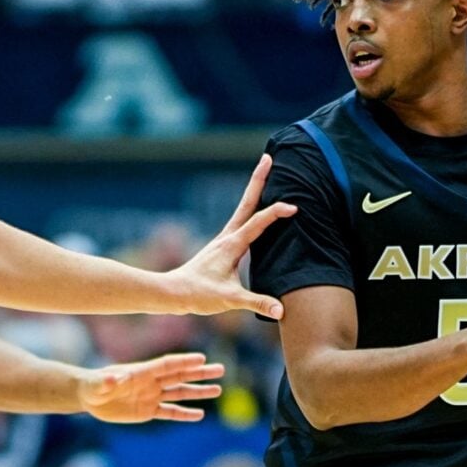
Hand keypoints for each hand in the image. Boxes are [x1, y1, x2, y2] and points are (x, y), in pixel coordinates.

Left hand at [83, 353, 224, 423]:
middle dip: (200, 373)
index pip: (167, 365)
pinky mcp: (149, 411)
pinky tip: (200, 414)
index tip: (201, 358)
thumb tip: (112, 379)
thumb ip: (107, 381)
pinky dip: (184, 414)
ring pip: (180, 393)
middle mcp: (151, 382)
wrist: (91, 398)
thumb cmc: (94, 386)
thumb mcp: (98, 384)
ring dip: (198, 392)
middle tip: (220, 370)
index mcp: (142, 372)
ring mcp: (152, 396)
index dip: (184, 361)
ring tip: (217, 389)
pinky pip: (170, 412)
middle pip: (180, 376)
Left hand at [170, 157, 297, 319]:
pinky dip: (250, 208)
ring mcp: (224, 239)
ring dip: (255, 190)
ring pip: (243, 208)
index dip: (276, 213)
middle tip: (269, 157)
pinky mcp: (222, 246)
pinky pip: (241, 220)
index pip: (258, 223)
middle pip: (247, 202)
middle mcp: (227, 237)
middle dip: (259, 180)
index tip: (294, 207)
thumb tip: (281, 310)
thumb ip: (257, 303)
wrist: (173, 294)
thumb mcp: (230, 300)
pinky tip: (255, 210)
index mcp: (231, 245)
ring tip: (266, 174)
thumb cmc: (198, 295)